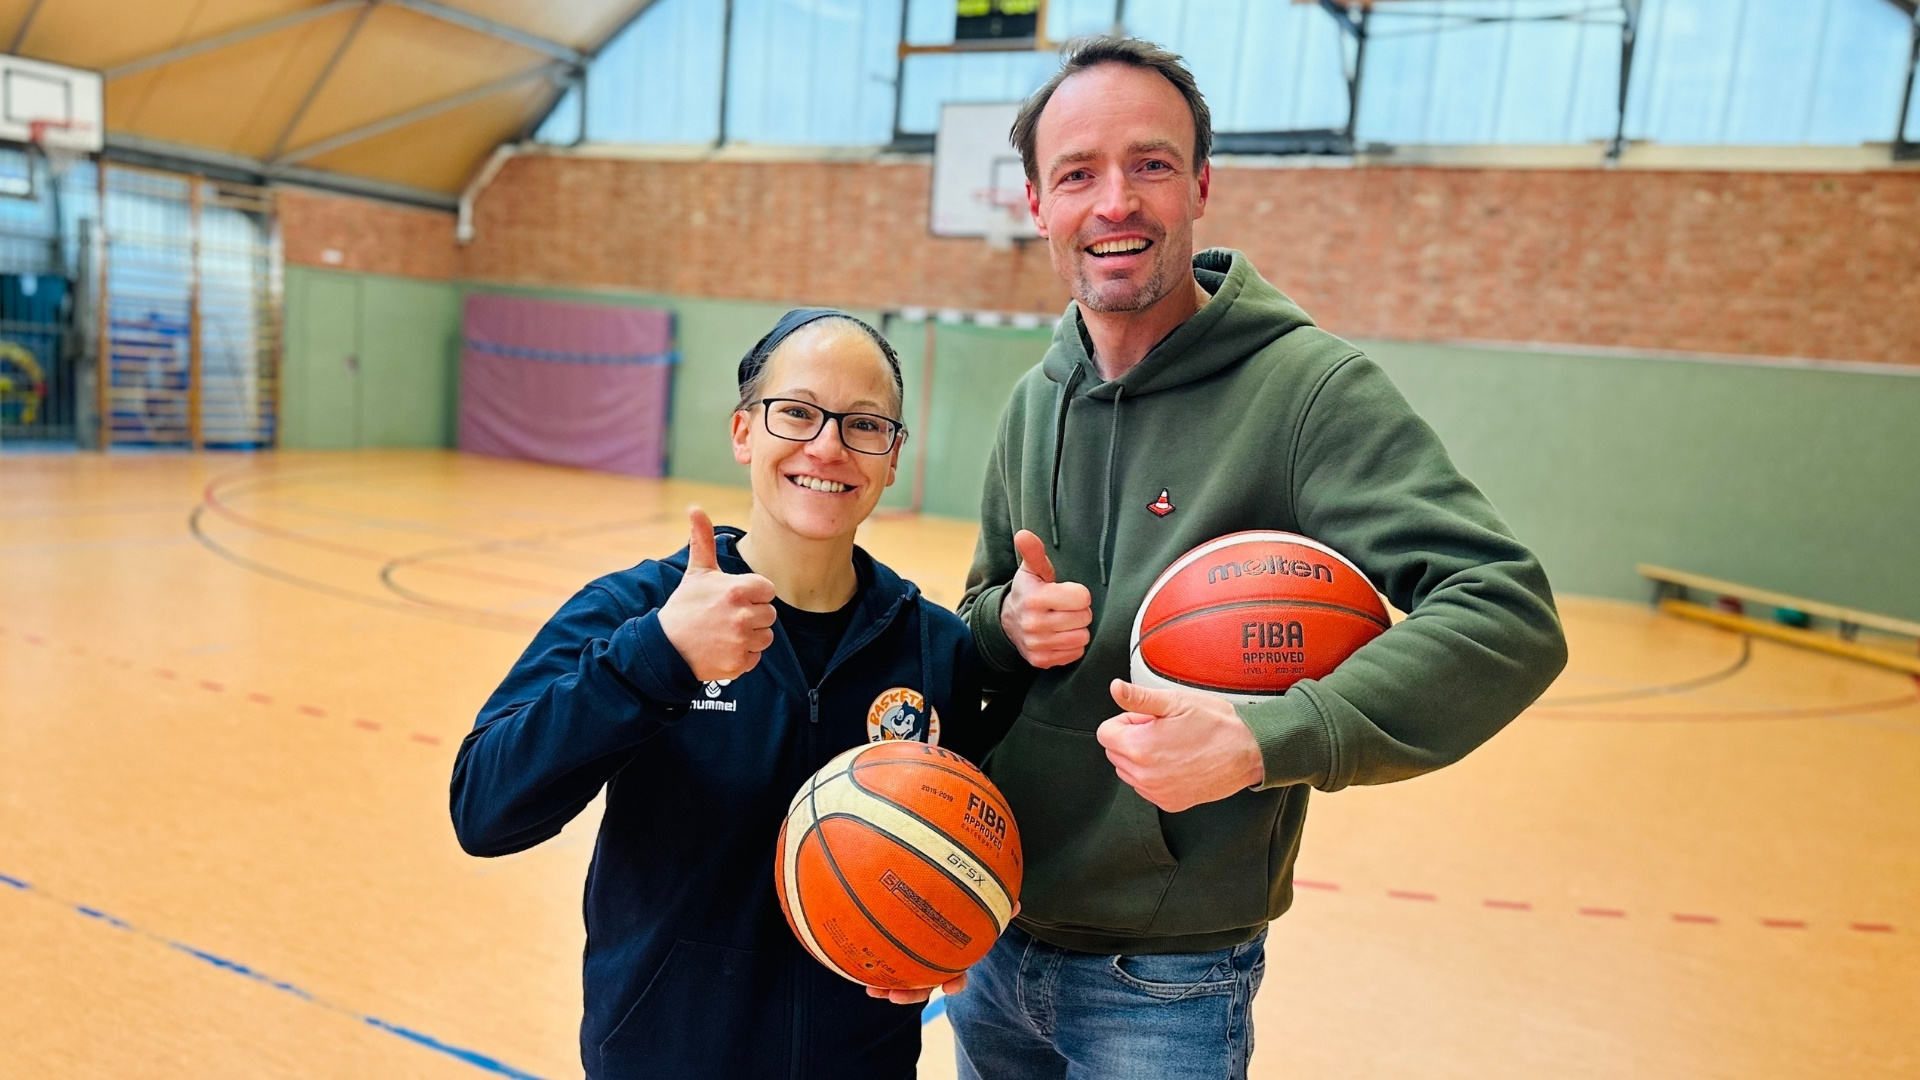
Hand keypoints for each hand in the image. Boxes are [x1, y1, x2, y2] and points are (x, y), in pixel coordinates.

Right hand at [656, 507, 777, 681]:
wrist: (666, 647)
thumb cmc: (685, 606)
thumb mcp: (696, 572)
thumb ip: (703, 540)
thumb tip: (694, 507)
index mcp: (737, 589)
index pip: (768, 590)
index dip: (753, 594)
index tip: (733, 599)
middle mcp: (742, 615)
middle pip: (769, 615)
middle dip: (752, 616)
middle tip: (726, 618)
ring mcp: (741, 641)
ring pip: (765, 637)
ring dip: (749, 637)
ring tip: (724, 633)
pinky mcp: (738, 663)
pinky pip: (756, 658)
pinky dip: (742, 656)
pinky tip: (723, 649)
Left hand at [864, 903, 1017, 1003]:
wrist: (942, 899)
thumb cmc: (963, 905)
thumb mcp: (978, 905)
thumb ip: (996, 906)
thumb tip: (1018, 904)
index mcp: (952, 955)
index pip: (957, 974)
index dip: (954, 984)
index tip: (950, 988)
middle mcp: (933, 961)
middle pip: (924, 985)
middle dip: (911, 994)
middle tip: (897, 996)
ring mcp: (914, 959)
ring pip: (901, 978)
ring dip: (887, 986)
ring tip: (872, 989)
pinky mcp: (895, 950)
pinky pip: (884, 960)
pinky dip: (872, 963)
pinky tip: (855, 962)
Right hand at [999, 530, 1092, 668]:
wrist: (1008, 622)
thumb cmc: (1029, 591)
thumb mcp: (1032, 570)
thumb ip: (1033, 552)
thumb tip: (1023, 534)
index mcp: (1035, 598)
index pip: (1082, 598)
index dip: (1079, 594)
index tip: (1068, 593)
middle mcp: (1034, 624)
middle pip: (1084, 618)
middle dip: (1079, 611)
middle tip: (1065, 608)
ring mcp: (1037, 645)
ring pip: (1082, 637)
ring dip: (1076, 629)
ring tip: (1063, 621)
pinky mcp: (1041, 661)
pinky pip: (1075, 653)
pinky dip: (1071, 645)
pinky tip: (1059, 635)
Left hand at [1097, 680, 1264, 812]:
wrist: (1249, 752)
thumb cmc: (1217, 725)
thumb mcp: (1175, 701)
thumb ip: (1138, 698)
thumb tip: (1115, 689)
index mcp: (1139, 747)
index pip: (1105, 732)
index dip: (1126, 720)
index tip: (1146, 718)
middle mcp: (1144, 775)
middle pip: (1115, 752)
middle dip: (1132, 738)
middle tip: (1163, 729)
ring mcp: (1156, 792)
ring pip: (1129, 771)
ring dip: (1141, 757)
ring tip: (1172, 745)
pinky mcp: (1170, 802)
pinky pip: (1147, 787)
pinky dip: (1155, 775)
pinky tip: (1178, 762)